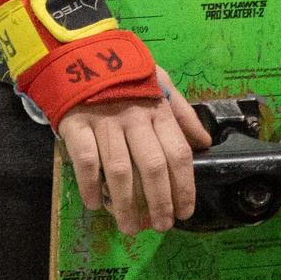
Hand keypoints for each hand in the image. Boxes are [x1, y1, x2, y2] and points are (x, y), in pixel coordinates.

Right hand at [56, 68, 210, 235]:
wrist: (81, 52)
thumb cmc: (125, 74)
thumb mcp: (161, 82)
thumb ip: (182, 113)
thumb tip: (204, 142)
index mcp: (158, 109)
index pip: (178, 153)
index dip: (184, 187)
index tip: (185, 212)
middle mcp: (134, 117)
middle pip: (152, 167)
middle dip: (160, 202)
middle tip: (162, 226)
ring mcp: (104, 122)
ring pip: (120, 170)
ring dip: (126, 205)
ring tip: (131, 227)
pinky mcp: (76, 125)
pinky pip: (86, 162)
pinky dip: (90, 186)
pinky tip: (96, 204)